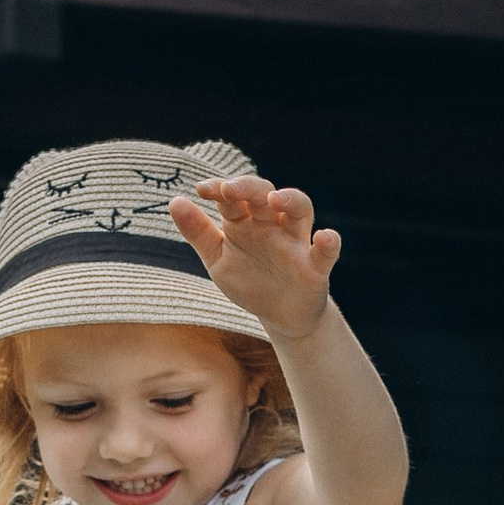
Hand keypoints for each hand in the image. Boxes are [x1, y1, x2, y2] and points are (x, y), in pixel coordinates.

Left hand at [168, 175, 339, 342]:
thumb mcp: (218, 261)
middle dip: (248, 188)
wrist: (281, 317)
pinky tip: (324, 238)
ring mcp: (295, 243)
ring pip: (300, 209)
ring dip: (290, 199)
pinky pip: (327, 251)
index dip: (220, 189)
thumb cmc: (250, 282)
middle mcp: (271, 225)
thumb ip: (198, 233)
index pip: (233, 197)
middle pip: (264, 194)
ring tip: (275, 200)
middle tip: (231, 190)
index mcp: (246, 223)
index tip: (202, 188)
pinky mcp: (316, 266)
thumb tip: (174, 201)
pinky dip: (329, 243)